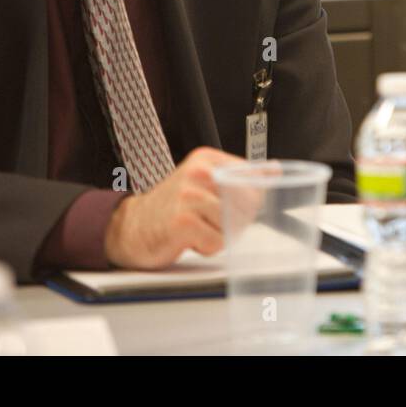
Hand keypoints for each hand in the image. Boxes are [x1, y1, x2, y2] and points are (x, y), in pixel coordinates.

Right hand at [103, 147, 248, 269]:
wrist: (131, 228)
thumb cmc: (172, 208)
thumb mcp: (205, 183)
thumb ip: (239, 178)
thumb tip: (274, 171)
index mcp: (206, 159)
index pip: (252, 178)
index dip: (249, 199)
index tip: (234, 205)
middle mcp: (198, 172)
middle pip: (247, 201)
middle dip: (236, 219)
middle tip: (212, 221)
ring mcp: (189, 195)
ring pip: (233, 223)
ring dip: (220, 235)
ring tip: (198, 228)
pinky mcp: (182, 221)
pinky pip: (217, 241)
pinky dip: (207, 247)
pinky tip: (190, 239)